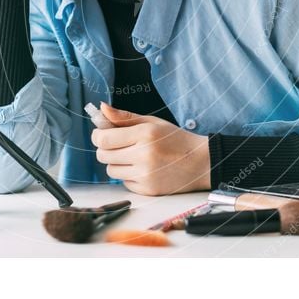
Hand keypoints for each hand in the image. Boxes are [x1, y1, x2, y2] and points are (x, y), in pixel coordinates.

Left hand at [90, 102, 210, 195]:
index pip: (104, 139)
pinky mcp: (147, 190)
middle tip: (118, 144)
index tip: (101, 133)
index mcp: (145, 134)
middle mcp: (144, 156)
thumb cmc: (175, 140)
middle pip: (103, 155)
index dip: (97, 135)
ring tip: (133, 156)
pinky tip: (143, 168)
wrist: (200, 163)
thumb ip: (124, 117)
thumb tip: (101, 108)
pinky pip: (124, 182)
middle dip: (106, 149)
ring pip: (111, 170)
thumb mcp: (152, 122)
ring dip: (117, 163)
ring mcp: (145, 175)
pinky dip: (129, 175)